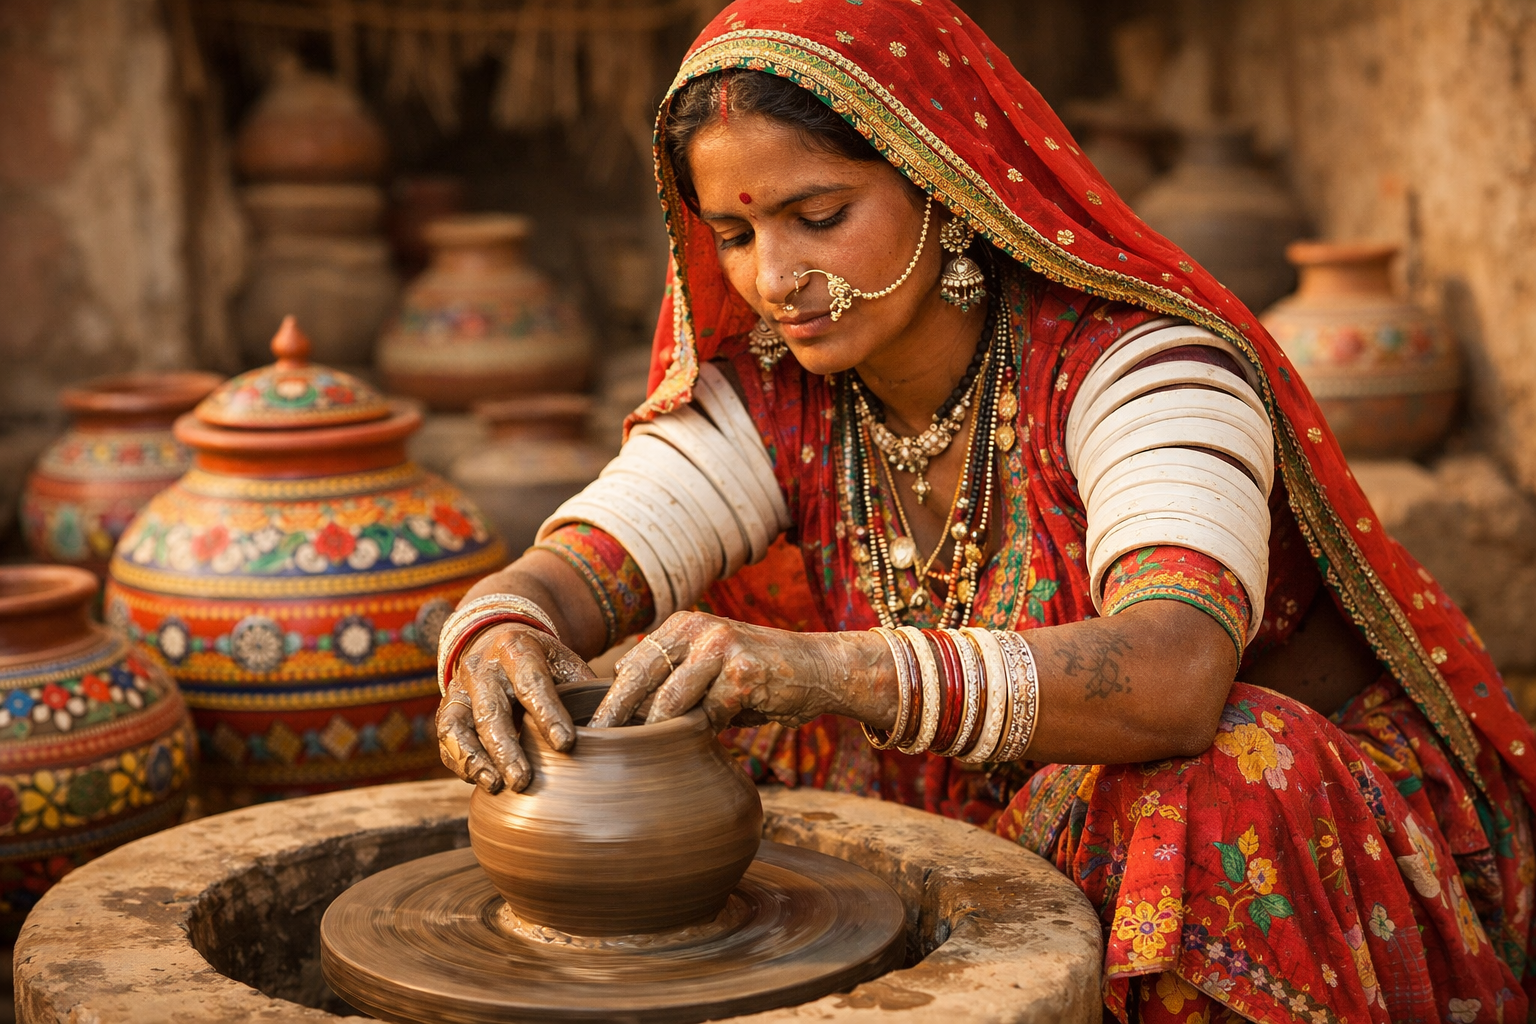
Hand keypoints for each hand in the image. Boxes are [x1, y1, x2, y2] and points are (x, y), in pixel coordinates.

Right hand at [437, 623, 595, 792]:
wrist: (495, 641)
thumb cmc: (542, 662)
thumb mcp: (565, 662)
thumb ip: (585, 690)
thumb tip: (621, 724)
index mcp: (518, 649)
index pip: (532, 682)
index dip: (548, 713)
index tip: (566, 744)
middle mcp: (483, 668)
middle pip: (491, 710)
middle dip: (506, 748)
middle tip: (524, 780)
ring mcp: (459, 690)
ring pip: (457, 726)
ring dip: (474, 759)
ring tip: (496, 786)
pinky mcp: (447, 710)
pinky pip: (446, 740)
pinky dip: (461, 763)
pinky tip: (482, 783)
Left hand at [589, 611, 896, 731]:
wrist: (819, 669)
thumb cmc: (759, 678)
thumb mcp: (711, 670)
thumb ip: (675, 684)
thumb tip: (623, 719)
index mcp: (681, 625)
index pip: (631, 665)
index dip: (607, 701)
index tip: (585, 732)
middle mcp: (696, 628)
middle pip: (638, 676)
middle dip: (613, 718)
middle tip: (590, 750)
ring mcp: (719, 647)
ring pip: (668, 701)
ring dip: (650, 735)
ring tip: (628, 763)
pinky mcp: (742, 673)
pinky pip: (708, 716)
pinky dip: (700, 737)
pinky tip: (693, 755)